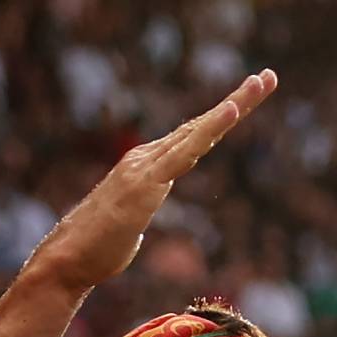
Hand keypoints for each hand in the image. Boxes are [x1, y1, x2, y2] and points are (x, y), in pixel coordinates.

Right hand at [30, 70, 276, 293]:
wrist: (67, 259)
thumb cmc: (98, 248)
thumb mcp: (130, 224)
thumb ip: (141, 210)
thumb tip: (139, 218)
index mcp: (148, 165)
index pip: (193, 136)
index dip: (222, 118)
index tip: (249, 99)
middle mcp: (148, 157)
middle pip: (201, 125)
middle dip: (238, 101)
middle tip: (269, 77)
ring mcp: (146, 167)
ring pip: (198, 131)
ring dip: (232, 106)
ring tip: (260, 82)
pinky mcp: (146, 183)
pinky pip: (185, 152)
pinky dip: (209, 129)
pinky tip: (231, 112)